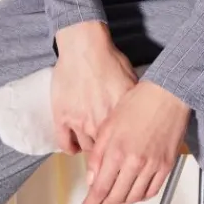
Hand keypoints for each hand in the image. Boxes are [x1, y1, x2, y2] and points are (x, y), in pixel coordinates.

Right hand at [50, 22, 137, 154]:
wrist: (84, 46)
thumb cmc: (108, 59)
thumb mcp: (131, 80)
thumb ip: (134, 102)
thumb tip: (142, 115)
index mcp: (118, 117)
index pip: (122, 147)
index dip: (122, 152)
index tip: (123, 154)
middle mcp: (99, 123)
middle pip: (104, 152)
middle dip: (107, 156)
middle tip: (108, 156)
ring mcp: (78, 122)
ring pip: (85, 148)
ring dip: (89, 150)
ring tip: (92, 149)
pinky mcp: (61, 117)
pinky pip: (64, 142)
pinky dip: (69, 148)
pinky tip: (74, 147)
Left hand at [82, 81, 190, 203]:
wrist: (167, 94)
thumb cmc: (138, 103)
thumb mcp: (109, 125)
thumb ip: (98, 154)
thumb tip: (92, 177)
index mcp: (117, 151)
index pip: (101, 188)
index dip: (92, 201)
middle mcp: (134, 163)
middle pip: (117, 197)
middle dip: (105, 203)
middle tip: (100, 201)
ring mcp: (152, 166)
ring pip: (134, 198)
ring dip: (122, 202)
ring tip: (116, 198)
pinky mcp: (166, 166)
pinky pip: (152, 191)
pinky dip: (141, 197)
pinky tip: (135, 193)